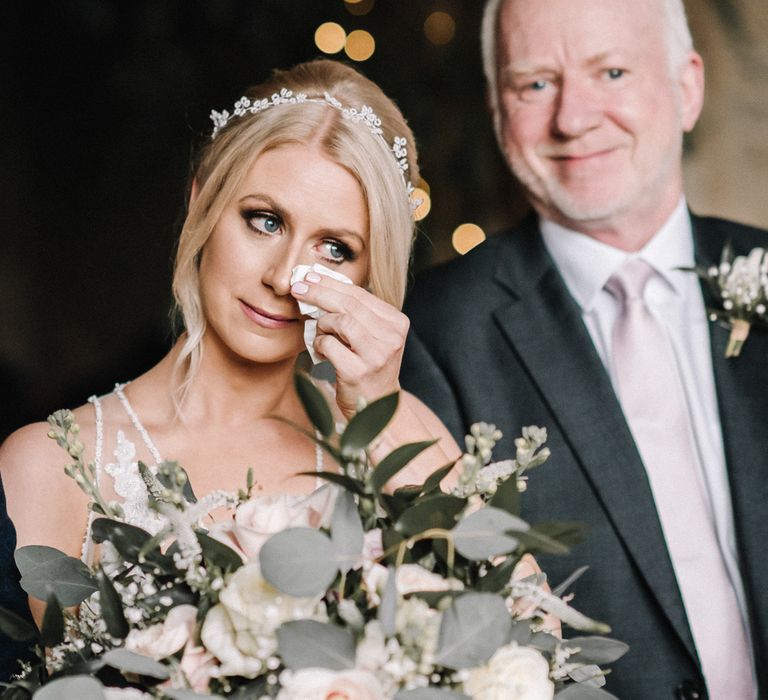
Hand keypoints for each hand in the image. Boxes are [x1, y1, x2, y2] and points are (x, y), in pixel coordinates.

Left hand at [291, 272, 408, 418]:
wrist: (378, 406)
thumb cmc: (369, 365)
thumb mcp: (371, 335)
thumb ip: (355, 312)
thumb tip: (319, 283)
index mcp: (397, 322)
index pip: (360, 295)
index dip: (332, 283)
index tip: (310, 277)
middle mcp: (391, 337)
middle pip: (349, 304)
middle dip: (319, 293)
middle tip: (299, 288)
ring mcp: (376, 355)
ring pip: (340, 322)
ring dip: (322, 324)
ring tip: (320, 332)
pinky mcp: (358, 371)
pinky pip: (329, 345)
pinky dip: (319, 344)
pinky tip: (321, 350)